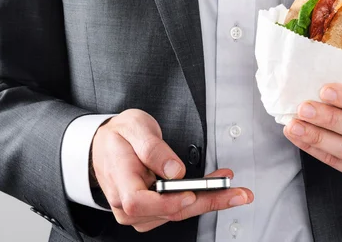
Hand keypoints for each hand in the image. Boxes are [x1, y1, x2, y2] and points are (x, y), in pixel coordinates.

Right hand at [92, 109, 253, 231]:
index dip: (168, 202)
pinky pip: (176, 211)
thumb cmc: (119, 136)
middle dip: (207, 201)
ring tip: (232, 187)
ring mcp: (137, 212)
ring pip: (177, 213)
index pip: (139, 201)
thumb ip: (153, 148)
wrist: (105, 146)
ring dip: (208, 200)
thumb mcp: (135, 127)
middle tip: (236, 193)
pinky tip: (214, 190)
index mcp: (119, 179)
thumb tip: (175, 170)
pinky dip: (199, 200)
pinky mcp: (149, 213)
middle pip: (168, 211)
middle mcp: (126, 203)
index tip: (192, 193)